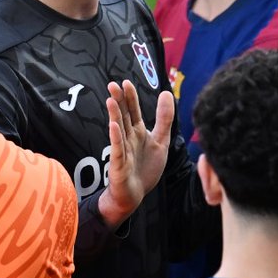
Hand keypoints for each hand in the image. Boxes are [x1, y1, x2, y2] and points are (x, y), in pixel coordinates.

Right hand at [97, 80, 174, 227]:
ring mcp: (122, 151)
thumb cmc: (146, 168)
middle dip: (119, 101)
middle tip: (113, 84)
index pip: (133, 111)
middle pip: (123, 116)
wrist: (135, 195)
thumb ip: (164, 118)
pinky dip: (115, 138)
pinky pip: (117, 150)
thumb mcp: (161, 141)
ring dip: (114, 115)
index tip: (126, 82)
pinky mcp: (119, 165)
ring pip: (118, 130)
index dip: (131, 97)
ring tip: (111, 100)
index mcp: (138, 132)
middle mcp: (128, 139)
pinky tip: (113, 127)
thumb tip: (166, 92)